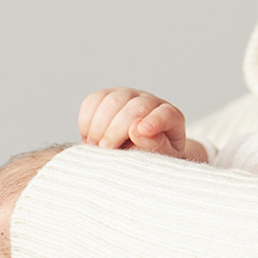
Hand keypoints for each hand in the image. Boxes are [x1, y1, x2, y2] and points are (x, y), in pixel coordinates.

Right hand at [77, 88, 205, 160]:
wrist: (136, 156)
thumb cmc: (153, 159)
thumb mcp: (161, 160)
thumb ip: (155, 146)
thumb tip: (138, 130)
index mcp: (170, 118)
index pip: (166, 114)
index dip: (155, 121)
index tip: (141, 132)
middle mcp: (150, 102)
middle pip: (135, 106)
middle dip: (116, 129)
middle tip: (106, 150)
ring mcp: (128, 97)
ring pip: (112, 100)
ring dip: (99, 125)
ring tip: (96, 147)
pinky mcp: (107, 97)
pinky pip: (93, 101)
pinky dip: (87, 120)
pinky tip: (89, 138)